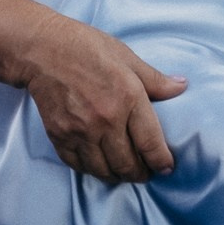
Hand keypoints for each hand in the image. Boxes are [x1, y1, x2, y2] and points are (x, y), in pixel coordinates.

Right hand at [23, 14, 186, 184]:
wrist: (42, 50)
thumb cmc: (86, 48)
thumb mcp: (127, 57)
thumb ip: (155, 79)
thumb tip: (182, 87)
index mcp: (128, 98)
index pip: (151, 144)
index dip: (162, 162)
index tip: (166, 168)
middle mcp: (106, 120)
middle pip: (128, 164)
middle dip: (140, 174)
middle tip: (145, 173)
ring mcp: (81, 131)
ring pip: (104, 170)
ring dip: (117, 176)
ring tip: (123, 172)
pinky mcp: (60, 136)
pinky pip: (79, 165)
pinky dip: (91, 169)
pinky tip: (98, 165)